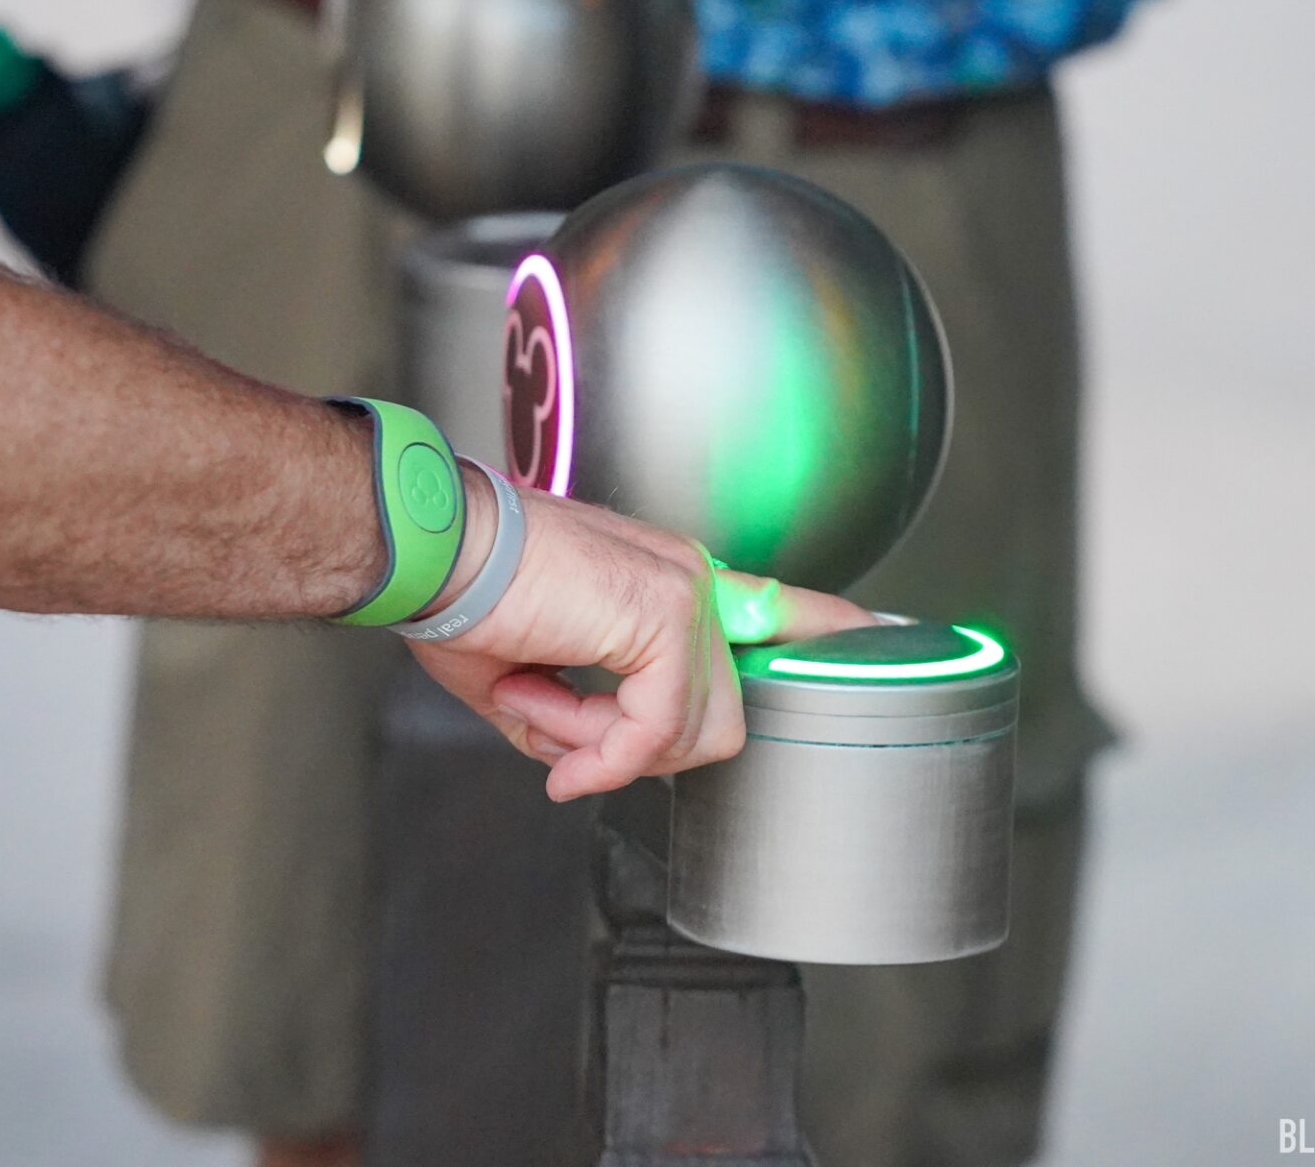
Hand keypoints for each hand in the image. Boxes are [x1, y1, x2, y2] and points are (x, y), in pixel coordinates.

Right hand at [409, 468, 876, 800]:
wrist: (433, 548)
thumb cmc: (465, 594)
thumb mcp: (531, 678)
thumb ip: (583, 721)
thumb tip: (589, 764)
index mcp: (668, 580)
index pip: (780, 605)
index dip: (832, 630)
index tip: (881, 637)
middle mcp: (690, 581)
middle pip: (718, 719)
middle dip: (630, 749)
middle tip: (551, 727)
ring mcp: (686, 594)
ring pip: (688, 734)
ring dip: (597, 744)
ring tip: (530, 697)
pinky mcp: (666, 614)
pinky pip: (653, 727)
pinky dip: (593, 745)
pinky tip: (536, 713)